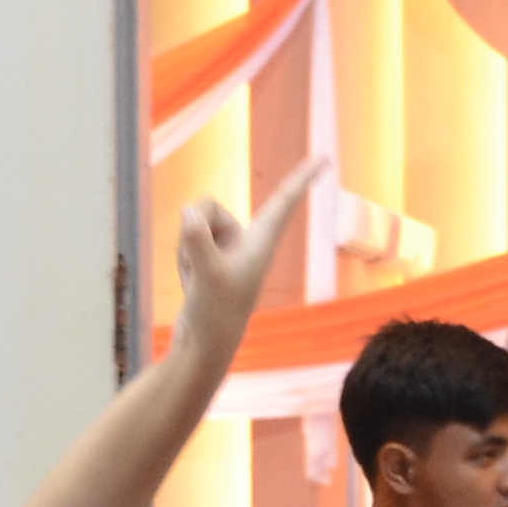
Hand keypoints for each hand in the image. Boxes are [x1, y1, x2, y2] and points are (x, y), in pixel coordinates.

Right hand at [175, 158, 322, 344]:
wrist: (204, 348)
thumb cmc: (214, 315)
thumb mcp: (205, 275)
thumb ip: (197, 240)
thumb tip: (188, 211)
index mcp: (260, 242)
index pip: (284, 201)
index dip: (302, 177)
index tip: (325, 158)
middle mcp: (247, 242)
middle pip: (208, 206)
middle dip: (192, 228)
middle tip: (199, 267)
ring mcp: (227, 250)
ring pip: (193, 224)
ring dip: (184, 249)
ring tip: (196, 279)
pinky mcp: (210, 260)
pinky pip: (187, 242)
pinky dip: (182, 261)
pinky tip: (191, 284)